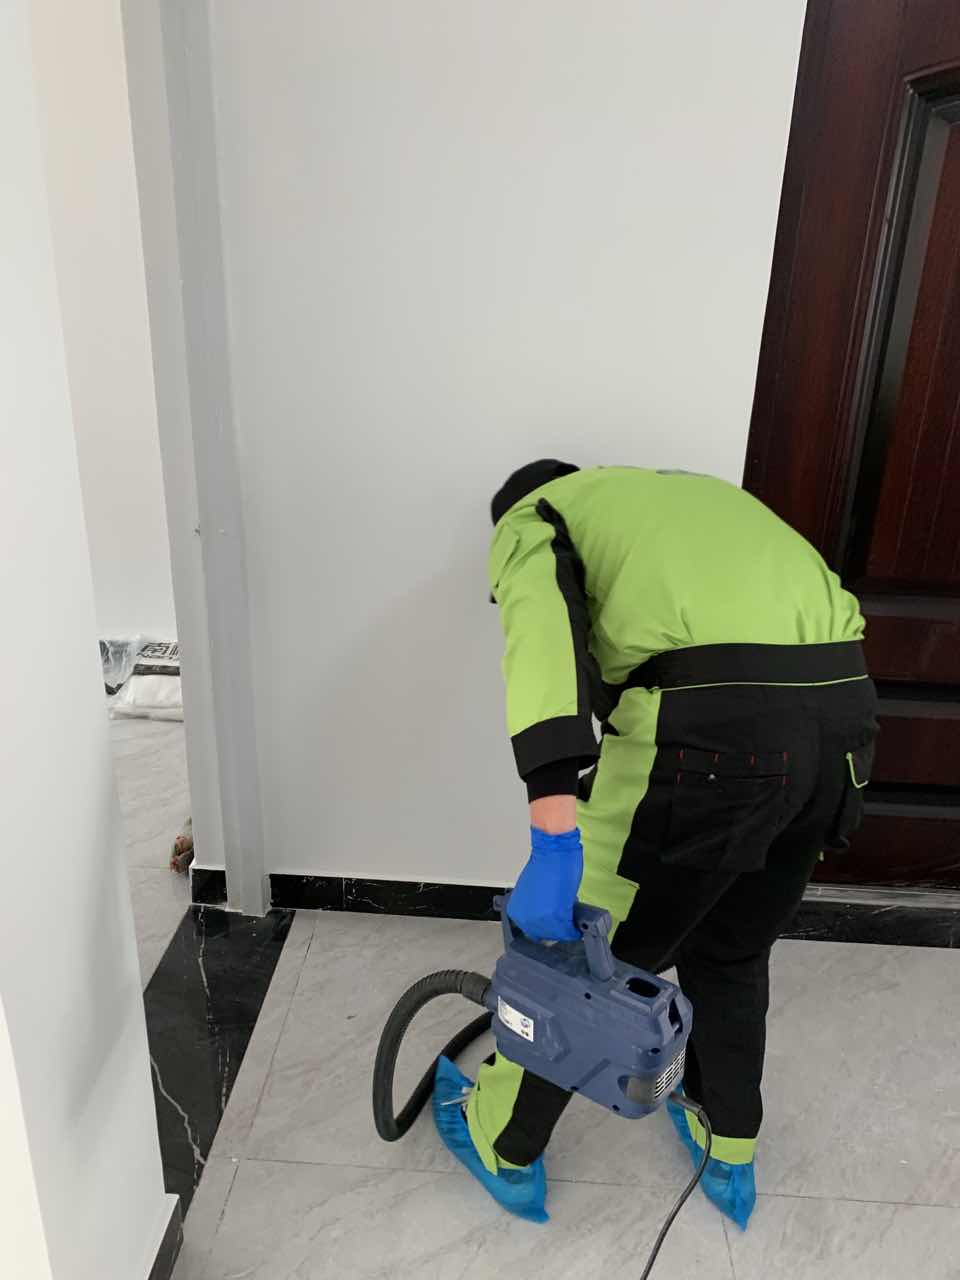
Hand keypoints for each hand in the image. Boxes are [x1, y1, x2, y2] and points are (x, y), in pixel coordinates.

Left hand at [507, 826, 582, 941]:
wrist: (554, 850)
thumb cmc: (545, 863)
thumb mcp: (533, 893)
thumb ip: (536, 908)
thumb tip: (546, 916)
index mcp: (516, 911)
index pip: (532, 932)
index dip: (546, 928)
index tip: (554, 926)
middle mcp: (526, 918)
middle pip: (545, 935)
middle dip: (557, 929)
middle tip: (565, 922)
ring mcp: (541, 919)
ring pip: (558, 934)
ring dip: (566, 929)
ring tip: (572, 920)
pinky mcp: (557, 916)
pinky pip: (568, 931)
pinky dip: (574, 930)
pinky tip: (578, 926)